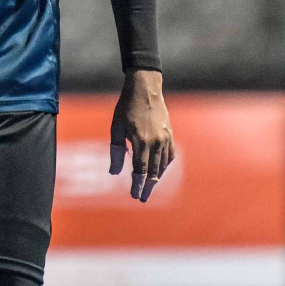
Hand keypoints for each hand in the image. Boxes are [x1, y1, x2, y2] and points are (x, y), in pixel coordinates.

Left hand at [108, 69, 173, 201]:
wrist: (145, 88)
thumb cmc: (126, 106)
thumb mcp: (116, 127)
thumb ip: (116, 151)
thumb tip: (114, 172)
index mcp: (141, 141)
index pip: (140, 170)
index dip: (137, 185)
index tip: (135, 196)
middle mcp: (155, 142)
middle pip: (153, 171)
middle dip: (147, 187)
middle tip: (142, 198)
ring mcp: (165, 138)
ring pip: (163, 165)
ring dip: (157, 178)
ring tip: (149, 187)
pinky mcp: (170, 134)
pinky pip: (170, 155)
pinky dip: (165, 166)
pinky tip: (160, 171)